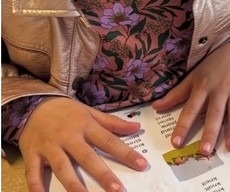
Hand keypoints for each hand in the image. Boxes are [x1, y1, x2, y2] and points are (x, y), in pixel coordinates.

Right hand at [19, 97, 146, 191]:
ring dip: (74, 185)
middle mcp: (69, 137)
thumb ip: (113, 122)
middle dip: (103, 174)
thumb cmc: (67, 111)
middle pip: (88, 157)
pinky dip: (36, 187)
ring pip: (62, 168)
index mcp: (86, 125)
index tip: (142, 164)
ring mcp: (50, 146)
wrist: (33, 103)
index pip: (110, 141)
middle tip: (118, 189)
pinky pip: (33, 173)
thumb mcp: (91, 112)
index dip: (126, 153)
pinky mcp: (32, 154)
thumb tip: (137, 127)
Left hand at [151, 41, 229, 155]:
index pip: (191, 109)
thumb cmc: (213, 65)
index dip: (183, 125)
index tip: (176, 142)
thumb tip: (156, 107)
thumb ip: (176, 94)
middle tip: (205, 151)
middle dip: (210, 132)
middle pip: (214, 114)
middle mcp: (220, 90)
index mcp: (203, 88)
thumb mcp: (193, 76)